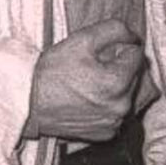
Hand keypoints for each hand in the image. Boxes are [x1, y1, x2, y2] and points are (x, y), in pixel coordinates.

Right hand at [28, 19, 145, 141]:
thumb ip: (114, 29)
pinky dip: (108, 105)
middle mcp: (121, 107)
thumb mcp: (82, 39)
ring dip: (116, 86)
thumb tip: (133, 36)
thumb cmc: (53, 70)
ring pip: (127, 95)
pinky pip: (116, 113)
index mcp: (118, 82)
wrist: (29, 102)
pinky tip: (89, 99)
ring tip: (90, 83)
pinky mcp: (104, 134)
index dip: (118, 47)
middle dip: (119, 67)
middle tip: (93, 66)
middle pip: (134, 76)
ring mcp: (113, 123)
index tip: (99, 52)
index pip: (136, 54)